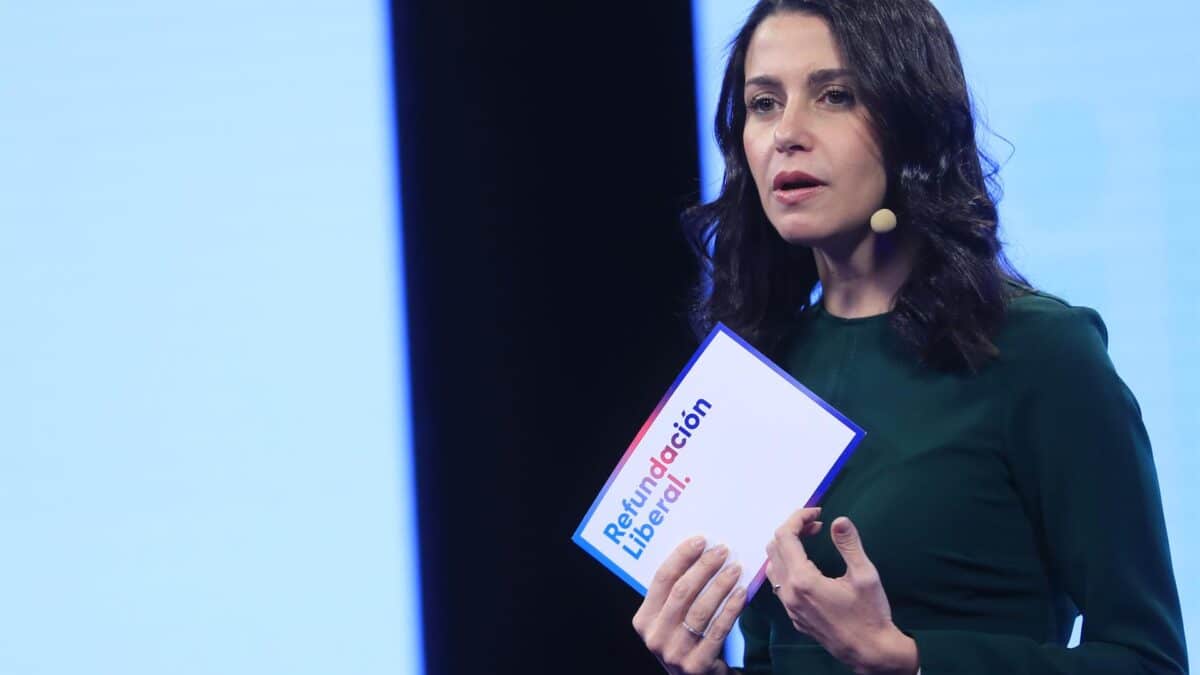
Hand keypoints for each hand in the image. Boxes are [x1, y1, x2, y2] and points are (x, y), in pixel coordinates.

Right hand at [632, 536, 745, 674]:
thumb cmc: (685, 642)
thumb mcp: (670, 620)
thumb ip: (676, 595)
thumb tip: (699, 553)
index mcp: (643, 620)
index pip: (661, 580)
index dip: (681, 557)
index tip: (700, 540)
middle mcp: (654, 637)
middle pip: (681, 592)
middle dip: (704, 567)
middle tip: (722, 551)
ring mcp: (674, 653)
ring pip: (700, 609)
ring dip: (720, 585)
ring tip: (735, 568)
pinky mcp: (697, 665)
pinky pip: (718, 629)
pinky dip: (731, 608)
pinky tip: (741, 593)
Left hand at [765, 508, 918, 674]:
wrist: (870, 651)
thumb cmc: (869, 614)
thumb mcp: (865, 575)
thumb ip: (849, 545)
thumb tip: (839, 520)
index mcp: (803, 580)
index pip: (785, 536)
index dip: (798, 518)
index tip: (818, 512)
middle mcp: (789, 593)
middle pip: (774, 548)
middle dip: (792, 530)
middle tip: (816, 525)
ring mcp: (789, 607)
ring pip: (773, 566)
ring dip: (787, 548)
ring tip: (811, 540)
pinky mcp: (794, 616)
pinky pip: (779, 583)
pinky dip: (787, 565)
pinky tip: (808, 565)